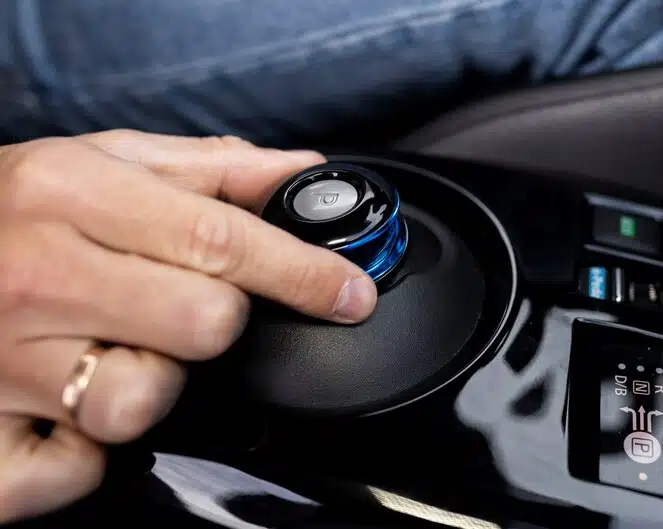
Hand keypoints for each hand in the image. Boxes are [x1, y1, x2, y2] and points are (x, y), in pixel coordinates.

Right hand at [0, 130, 377, 522]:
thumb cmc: (9, 210)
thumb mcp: (100, 162)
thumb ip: (211, 169)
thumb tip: (304, 173)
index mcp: (69, 195)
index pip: (221, 241)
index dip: (303, 274)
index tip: (350, 293)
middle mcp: (36, 276)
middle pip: (204, 325)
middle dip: (214, 322)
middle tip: (174, 307)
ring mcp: (3, 367)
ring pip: (146, 402)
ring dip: (151, 384)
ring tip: (111, 352)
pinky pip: (84, 471)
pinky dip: (93, 449)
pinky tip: (68, 407)